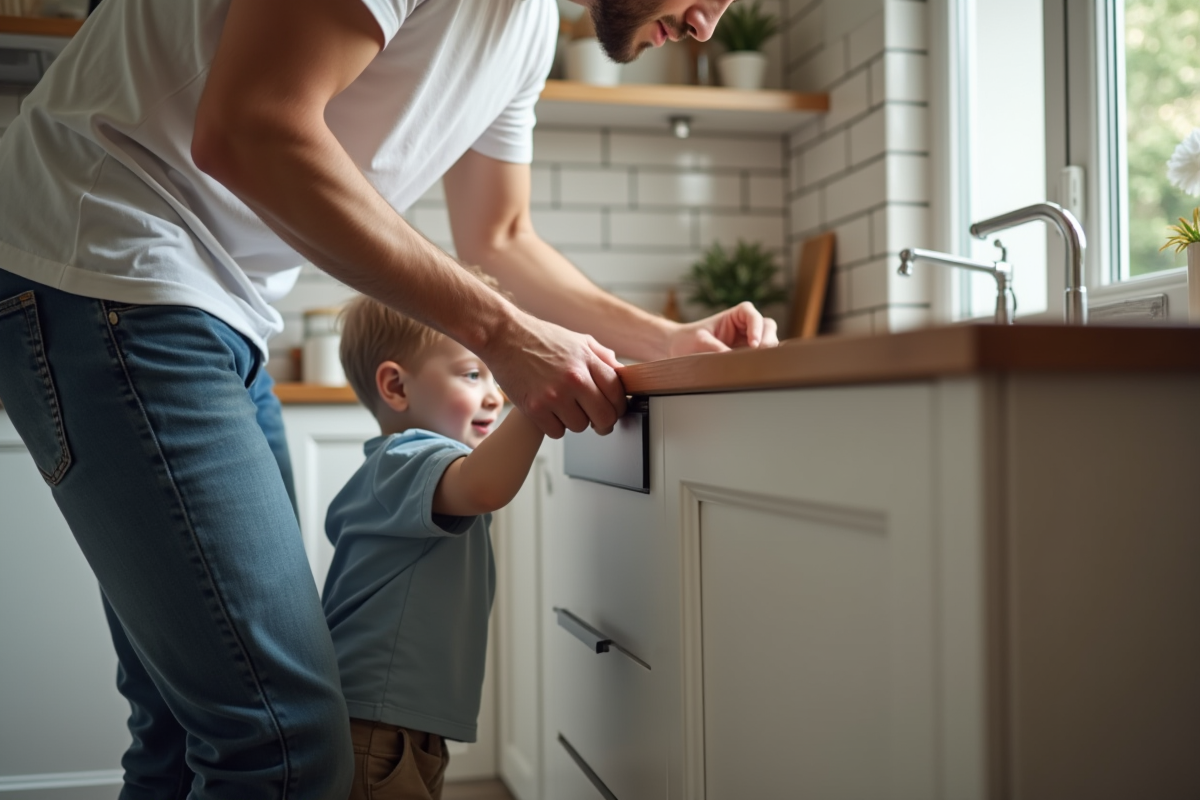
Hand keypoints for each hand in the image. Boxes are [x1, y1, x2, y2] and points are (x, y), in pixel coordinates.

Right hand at [484, 312, 627, 438]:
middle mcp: (574, 378)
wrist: (503, 336)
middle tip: (597, 422)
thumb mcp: (579, 340)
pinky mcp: (535, 408)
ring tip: (564, 407)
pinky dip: (554, 426)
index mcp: (587, 361)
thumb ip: (603, 357)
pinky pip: (557, 432)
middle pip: (605, 417)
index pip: (617, 393)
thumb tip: (622, 375)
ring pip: (580, 427)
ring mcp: (554, 395)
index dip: (619, 406)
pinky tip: (549, 411)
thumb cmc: (540, 338)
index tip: (614, 410)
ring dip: (574, 421)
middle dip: (604, 423)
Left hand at [666, 301, 779, 357]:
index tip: (753, 344)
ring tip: (760, 363)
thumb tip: (730, 357)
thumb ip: (715, 348)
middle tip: (761, 355)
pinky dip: (763, 360)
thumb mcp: (699, 342)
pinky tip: (758, 368)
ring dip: (767, 351)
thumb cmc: (688, 340)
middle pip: (767, 326)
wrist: (678, 349)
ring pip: (768, 341)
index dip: (756, 327)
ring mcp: (748, 340)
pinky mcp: (748, 354)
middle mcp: (745, 325)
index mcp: (734, 315)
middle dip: (767, 339)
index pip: (752, 315)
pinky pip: (761, 355)